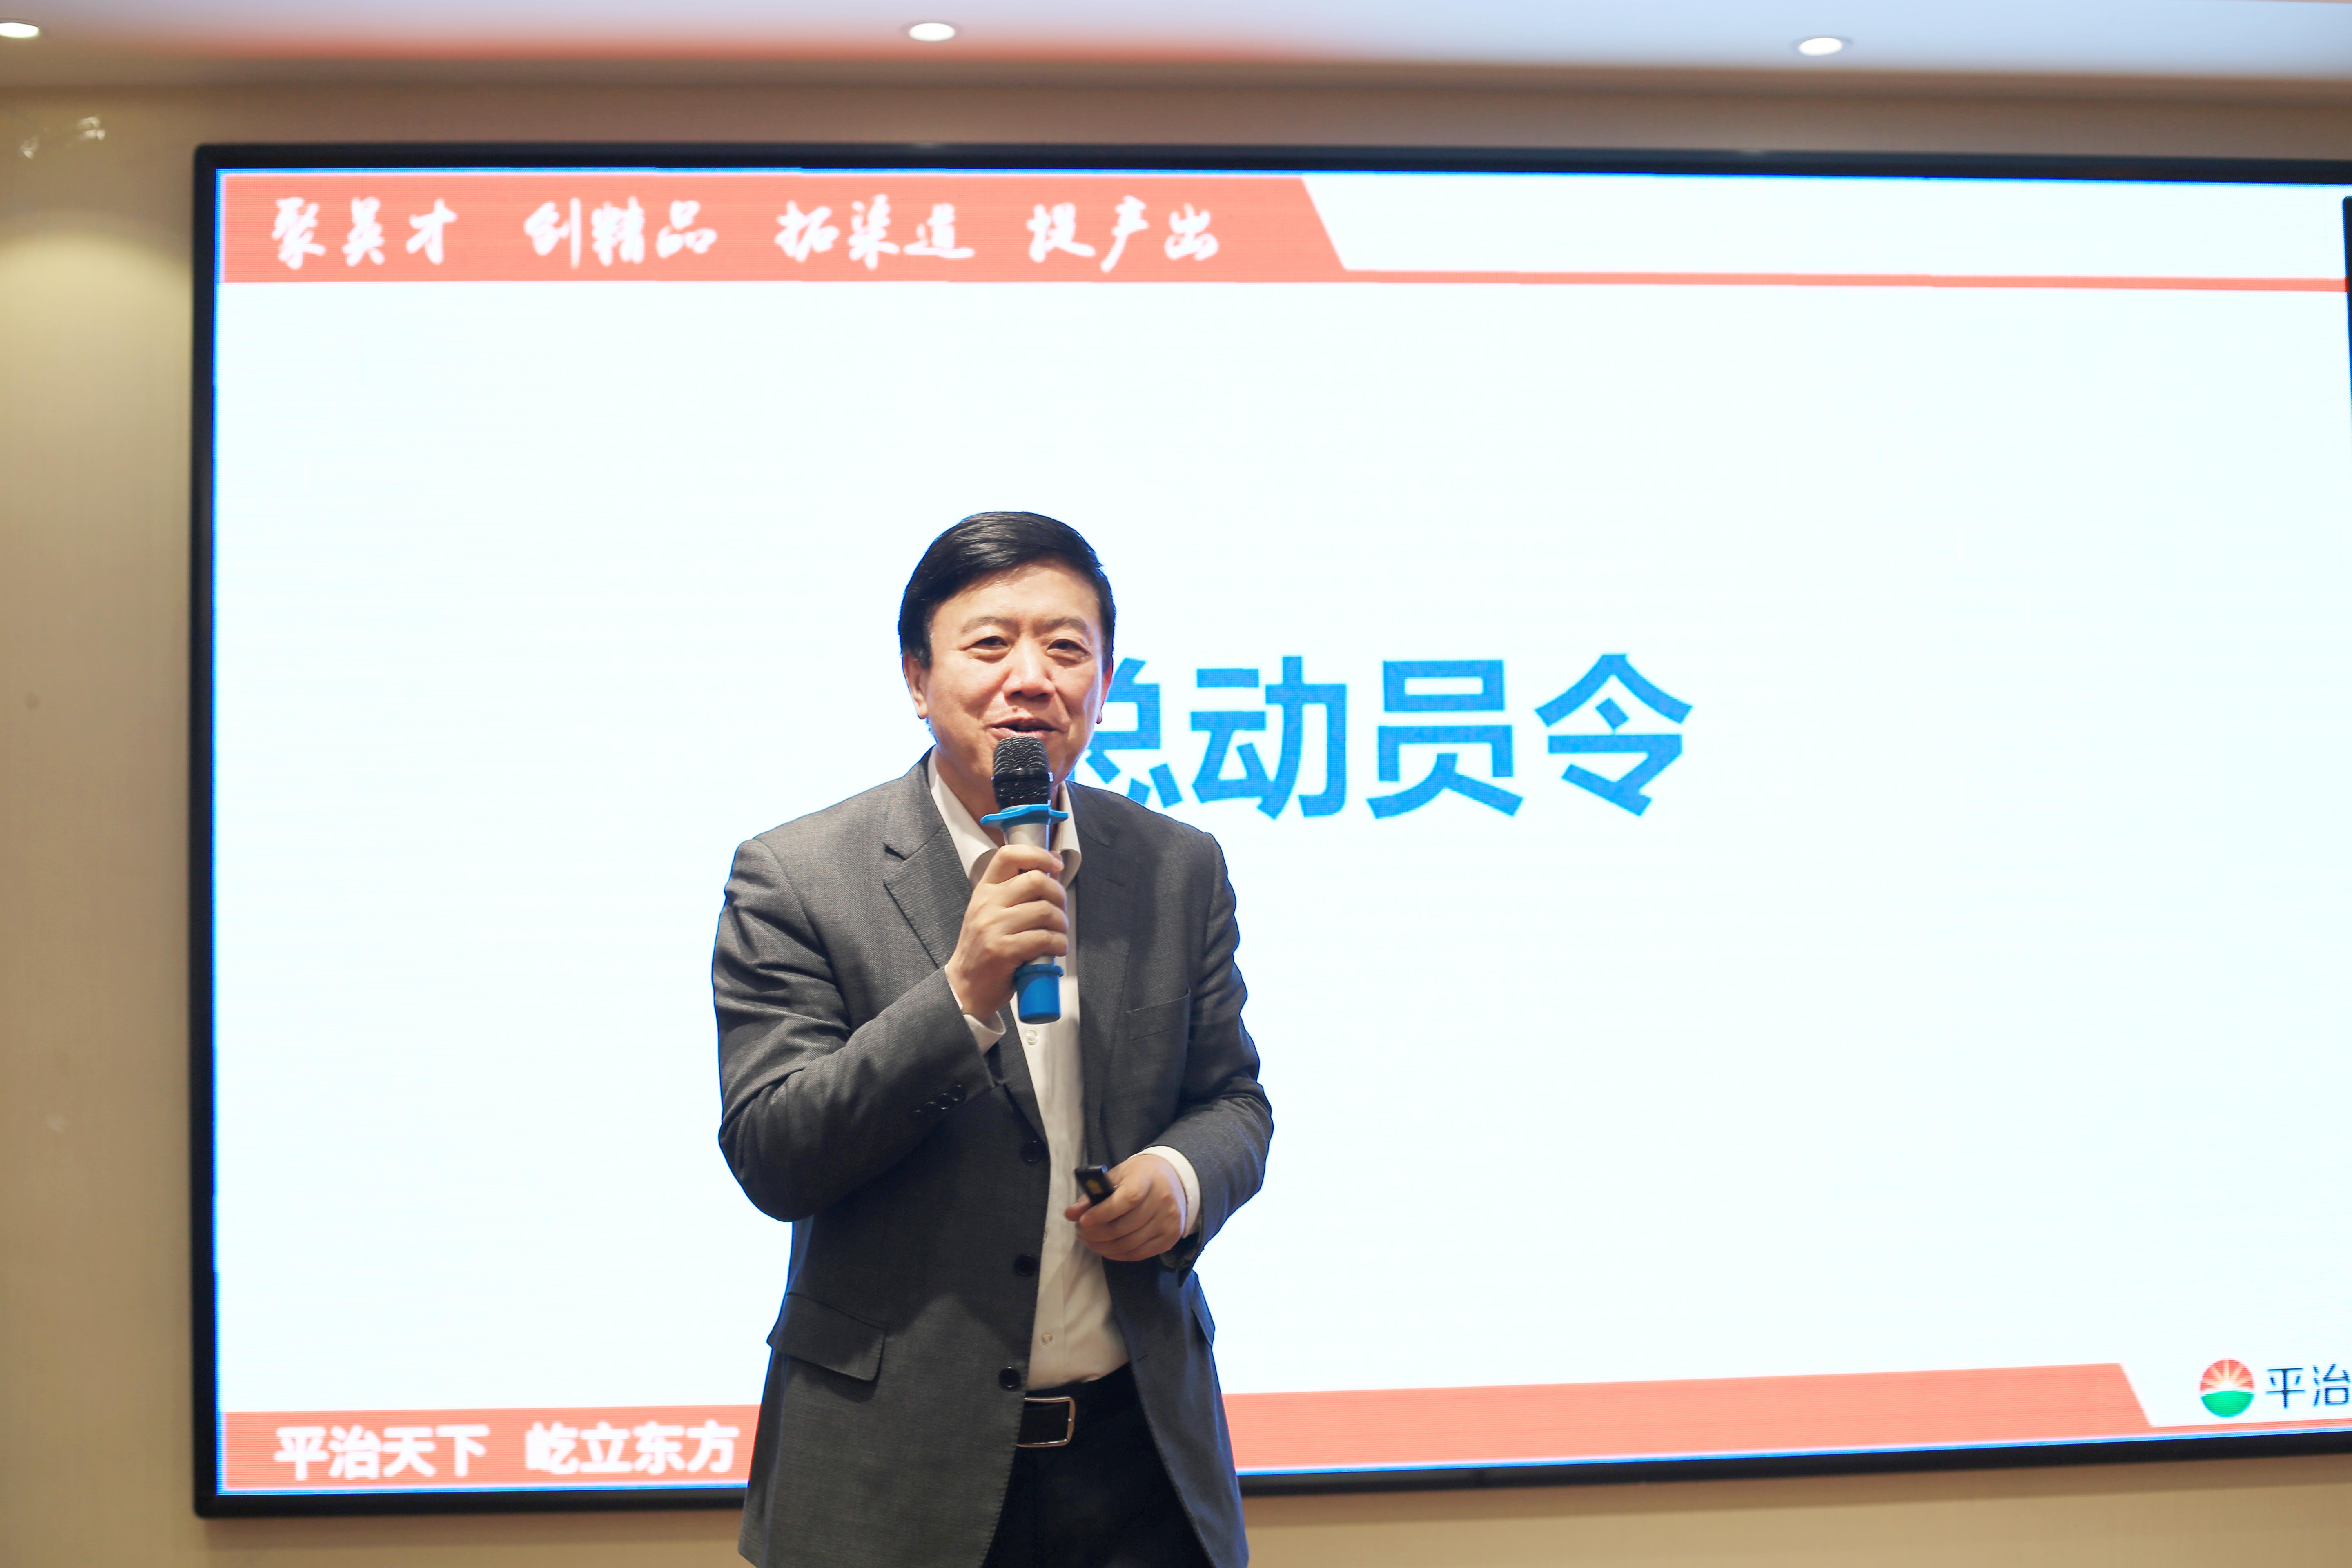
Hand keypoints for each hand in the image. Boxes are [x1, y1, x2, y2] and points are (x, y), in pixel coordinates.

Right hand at [944, 843, 1065, 1020]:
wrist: (965, 986)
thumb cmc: (984, 949)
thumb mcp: (991, 912)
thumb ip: (1015, 892)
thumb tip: (1051, 869)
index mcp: (985, 890)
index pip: (1009, 855)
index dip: (1038, 855)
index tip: (1055, 864)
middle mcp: (987, 904)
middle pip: (1036, 881)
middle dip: (1058, 894)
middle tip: (1060, 909)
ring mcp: (993, 927)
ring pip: (1045, 911)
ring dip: (1062, 924)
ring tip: (1059, 934)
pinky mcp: (1003, 950)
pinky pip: (1044, 938)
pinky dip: (1059, 943)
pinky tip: (1056, 948)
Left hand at [1066, 1152, 1185, 1261]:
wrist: (1174, 1181)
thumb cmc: (1139, 1176)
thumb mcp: (1116, 1175)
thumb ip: (1093, 1193)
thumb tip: (1070, 1214)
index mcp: (1147, 1179)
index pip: (1128, 1199)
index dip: (1103, 1213)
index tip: (1083, 1221)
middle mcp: (1162, 1201)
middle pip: (1125, 1227)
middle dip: (1096, 1234)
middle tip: (1080, 1232)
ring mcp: (1168, 1222)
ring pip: (1129, 1244)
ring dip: (1103, 1246)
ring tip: (1089, 1240)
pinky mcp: (1170, 1239)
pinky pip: (1139, 1254)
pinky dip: (1118, 1254)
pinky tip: (1105, 1247)